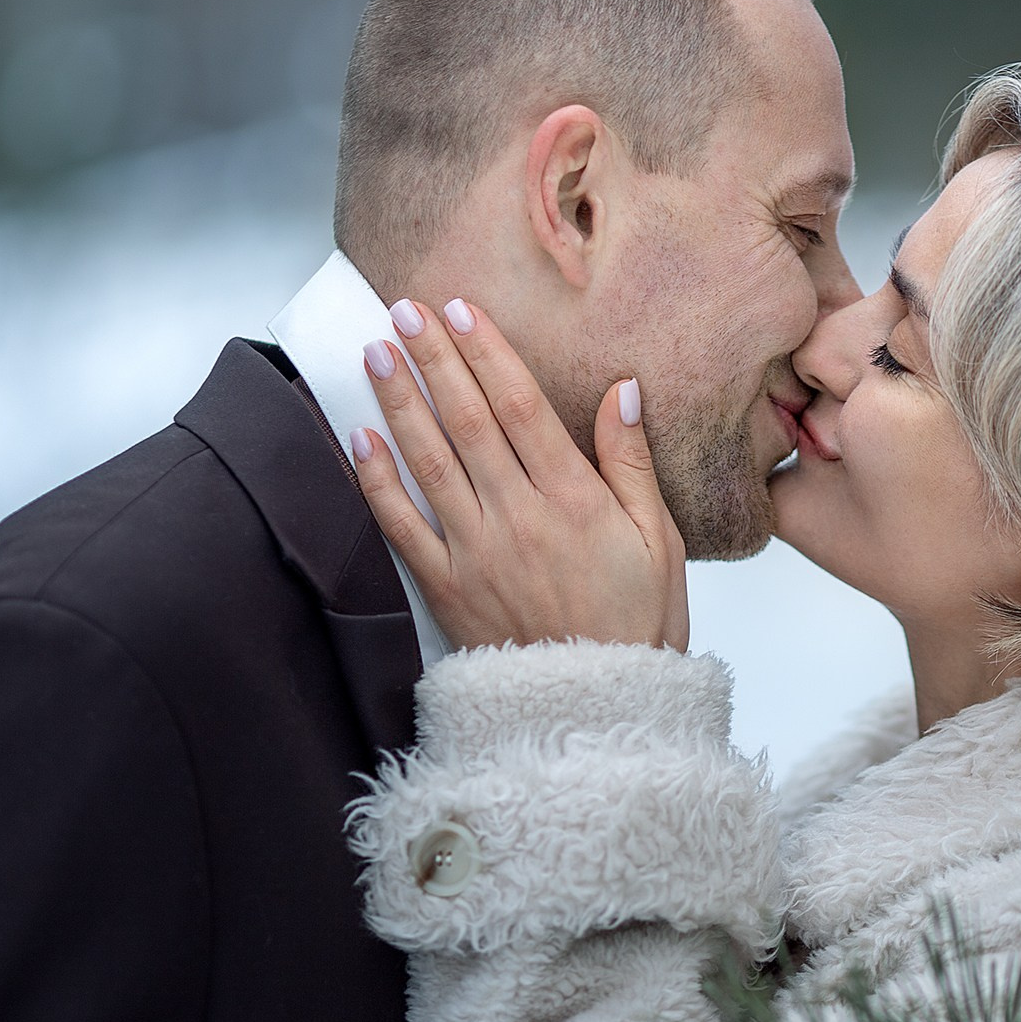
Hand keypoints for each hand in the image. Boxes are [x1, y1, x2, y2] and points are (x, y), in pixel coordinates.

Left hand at [352, 297, 688, 651]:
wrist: (600, 712)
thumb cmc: (638, 625)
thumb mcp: (661, 542)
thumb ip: (632, 464)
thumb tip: (623, 390)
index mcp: (575, 501)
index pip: (522, 407)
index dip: (487, 353)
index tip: (462, 309)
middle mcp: (519, 518)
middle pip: (468, 421)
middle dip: (434, 360)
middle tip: (406, 310)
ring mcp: (477, 554)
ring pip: (429, 462)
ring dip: (399, 402)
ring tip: (376, 352)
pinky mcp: (448, 588)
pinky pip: (402, 528)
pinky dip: (376, 482)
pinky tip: (359, 438)